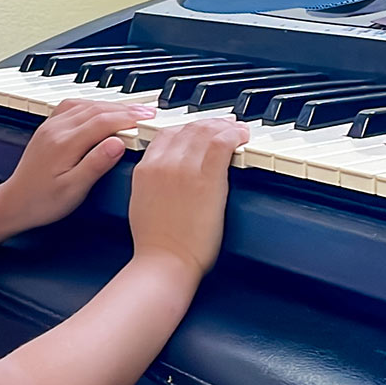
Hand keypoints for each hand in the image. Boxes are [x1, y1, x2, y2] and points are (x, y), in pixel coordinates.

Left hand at [0, 99, 155, 231]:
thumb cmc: (42, 202)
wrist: (14, 204)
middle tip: (148, 112)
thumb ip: (96, 164)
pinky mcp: (48, 128)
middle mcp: (56, 129)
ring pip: (85, 104)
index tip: (148, 119)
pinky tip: (101, 109)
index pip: (103, 122)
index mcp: (64, 143)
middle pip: (96, 108)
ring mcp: (50, 126)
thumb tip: (118, 143)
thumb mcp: (74, 189)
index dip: (128, 118)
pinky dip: (93, 104)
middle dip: (125, 108)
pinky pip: (73, 106)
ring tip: (131, 110)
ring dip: (110, 105)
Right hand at [127, 118, 247, 278]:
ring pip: (206, 131)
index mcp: (145, 169)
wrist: (165, 261)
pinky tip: (242, 137)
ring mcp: (185, 168)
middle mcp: (163, 163)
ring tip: (237, 130)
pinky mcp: (207, 177)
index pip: (166, 134)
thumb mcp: (143, 203)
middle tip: (224, 125)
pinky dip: (234, 134)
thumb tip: (165, 178)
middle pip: (188, 128)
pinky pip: (222, 143)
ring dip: (225, 126)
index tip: (200, 130)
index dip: (187, 128)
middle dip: (209, 123)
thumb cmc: (156, 244)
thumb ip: (152, 183)